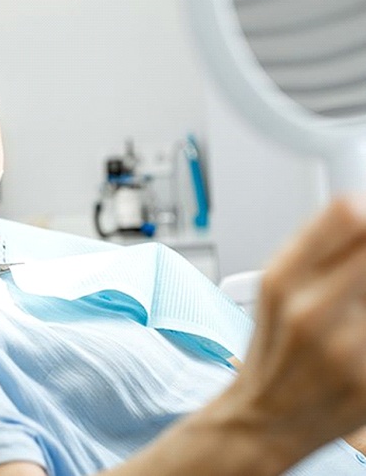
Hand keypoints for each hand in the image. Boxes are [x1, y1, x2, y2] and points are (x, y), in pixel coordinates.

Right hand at [226, 196, 365, 465]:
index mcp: (281, 279)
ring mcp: (346, 347)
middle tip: (359, 274)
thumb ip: (317, 243)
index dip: (364, 216)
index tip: (363, 225)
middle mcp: (311, 310)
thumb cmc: (273, 347)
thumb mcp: (276, 285)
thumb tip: (359, 208)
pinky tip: (361, 329)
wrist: (267, 415)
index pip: (348, 214)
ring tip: (358, 301)